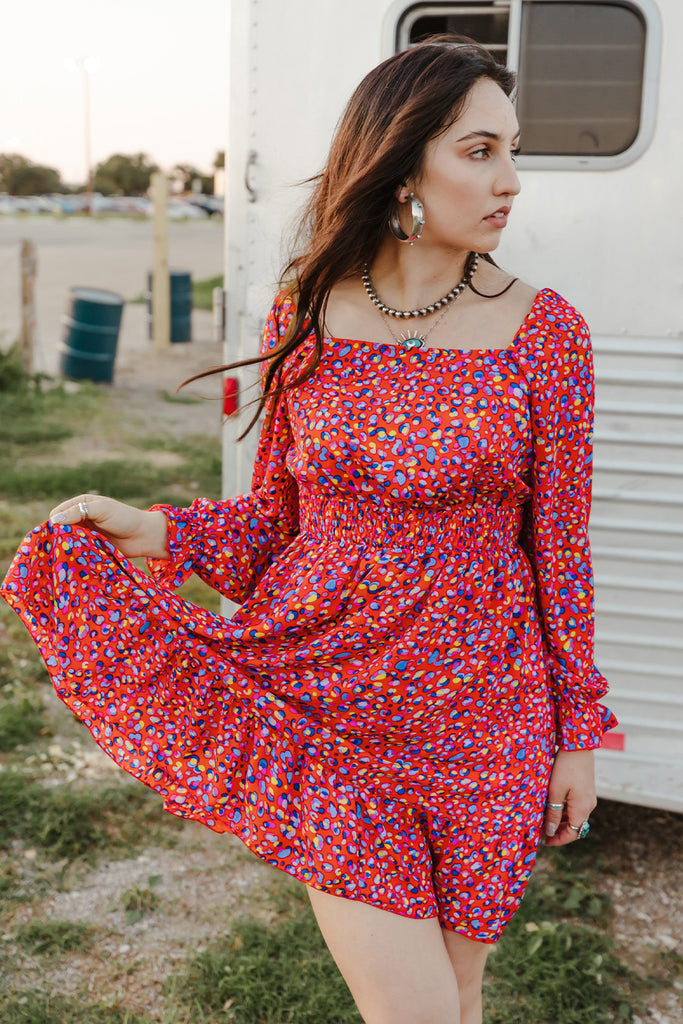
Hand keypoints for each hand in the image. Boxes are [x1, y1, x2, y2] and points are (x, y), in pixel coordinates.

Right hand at [49, 494, 168, 559]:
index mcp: (82, 505)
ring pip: (66, 541)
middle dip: (58, 536)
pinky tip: (73, 560)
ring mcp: (85, 534)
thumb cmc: (124, 518)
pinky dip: (74, 555)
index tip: (55, 533)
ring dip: (66, 547)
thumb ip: (78, 512)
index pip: (58, 513)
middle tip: (59, 546)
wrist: (144, 536)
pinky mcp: (90, 548)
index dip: (54, 523)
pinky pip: (76, 551)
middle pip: (60, 528)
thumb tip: (54, 520)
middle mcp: (81, 519)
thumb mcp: (102, 510)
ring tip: (66, 554)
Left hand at [543, 748, 596, 845]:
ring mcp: (589, 797)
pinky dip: (565, 810)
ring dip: (561, 820)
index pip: (572, 834)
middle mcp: (589, 805)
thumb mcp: (555, 791)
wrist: (579, 745)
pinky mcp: (586, 789)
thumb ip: (553, 812)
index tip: (544, 841)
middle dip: (558, 830)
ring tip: (544, 817)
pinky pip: (576, 806)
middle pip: (574, 826)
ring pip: (575, 816)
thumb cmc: (565, 767)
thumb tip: (550, 831)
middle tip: (541, 829)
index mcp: (582, 808)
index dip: (558, 840)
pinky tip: (552, 805)